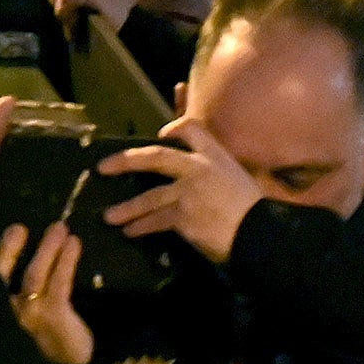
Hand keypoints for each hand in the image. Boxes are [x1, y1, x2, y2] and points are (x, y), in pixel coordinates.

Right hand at [0, 223, 93, 363]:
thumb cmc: (50, 340)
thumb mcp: (30, 316)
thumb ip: (24, 290)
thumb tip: (31, 254)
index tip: (12, 230)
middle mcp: (9, 313)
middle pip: (5, 274)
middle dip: (12, 249)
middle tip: (23, 227)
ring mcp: (30, 315)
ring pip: (35, 275)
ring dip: (47, 249)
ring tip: (60, 229)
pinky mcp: (53, 316)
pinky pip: (58, 282)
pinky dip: (66, 260)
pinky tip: (74, 244)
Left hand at [98, 114, 264, 264]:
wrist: (260, 234)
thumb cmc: (255, 210)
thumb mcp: (241, 177)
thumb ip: (218, 169)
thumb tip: (203, 176)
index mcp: (216, 155)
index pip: (191, 128)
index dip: (174, 128)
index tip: (162, 134)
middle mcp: (198, 167)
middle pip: (155, 157)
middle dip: (126, 161)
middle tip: (103, 166)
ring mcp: (188, 191)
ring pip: (150, 197)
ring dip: (127, 208)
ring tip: (109, 216)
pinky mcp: (183, 216)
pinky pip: (155, 221)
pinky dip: (141, 227)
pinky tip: (130, 232)